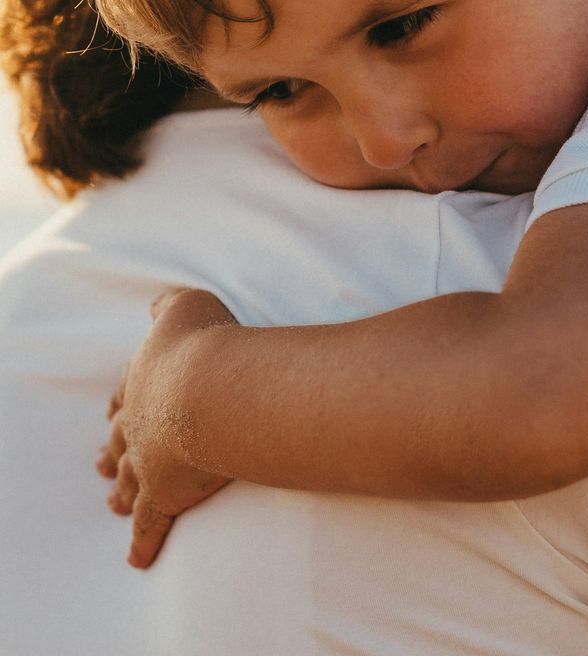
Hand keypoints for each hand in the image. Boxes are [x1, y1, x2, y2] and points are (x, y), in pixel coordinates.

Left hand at [97, 287, 237, 568]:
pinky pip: (149, 524)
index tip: (113, 412)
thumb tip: (157, 304)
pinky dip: (143, 541)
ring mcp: (147, 461)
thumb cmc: (205, 343)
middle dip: (111, 451)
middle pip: (119, 440)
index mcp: (143, 380)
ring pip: (127, 481)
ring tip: (112, 503)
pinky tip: (137, 558)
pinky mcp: (164, 494)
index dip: (122, 402)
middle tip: (100, 462)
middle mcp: (138, 422)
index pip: (126, 394)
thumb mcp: (187, 305)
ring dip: (120, 491)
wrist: (212, 389)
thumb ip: (170, 304)